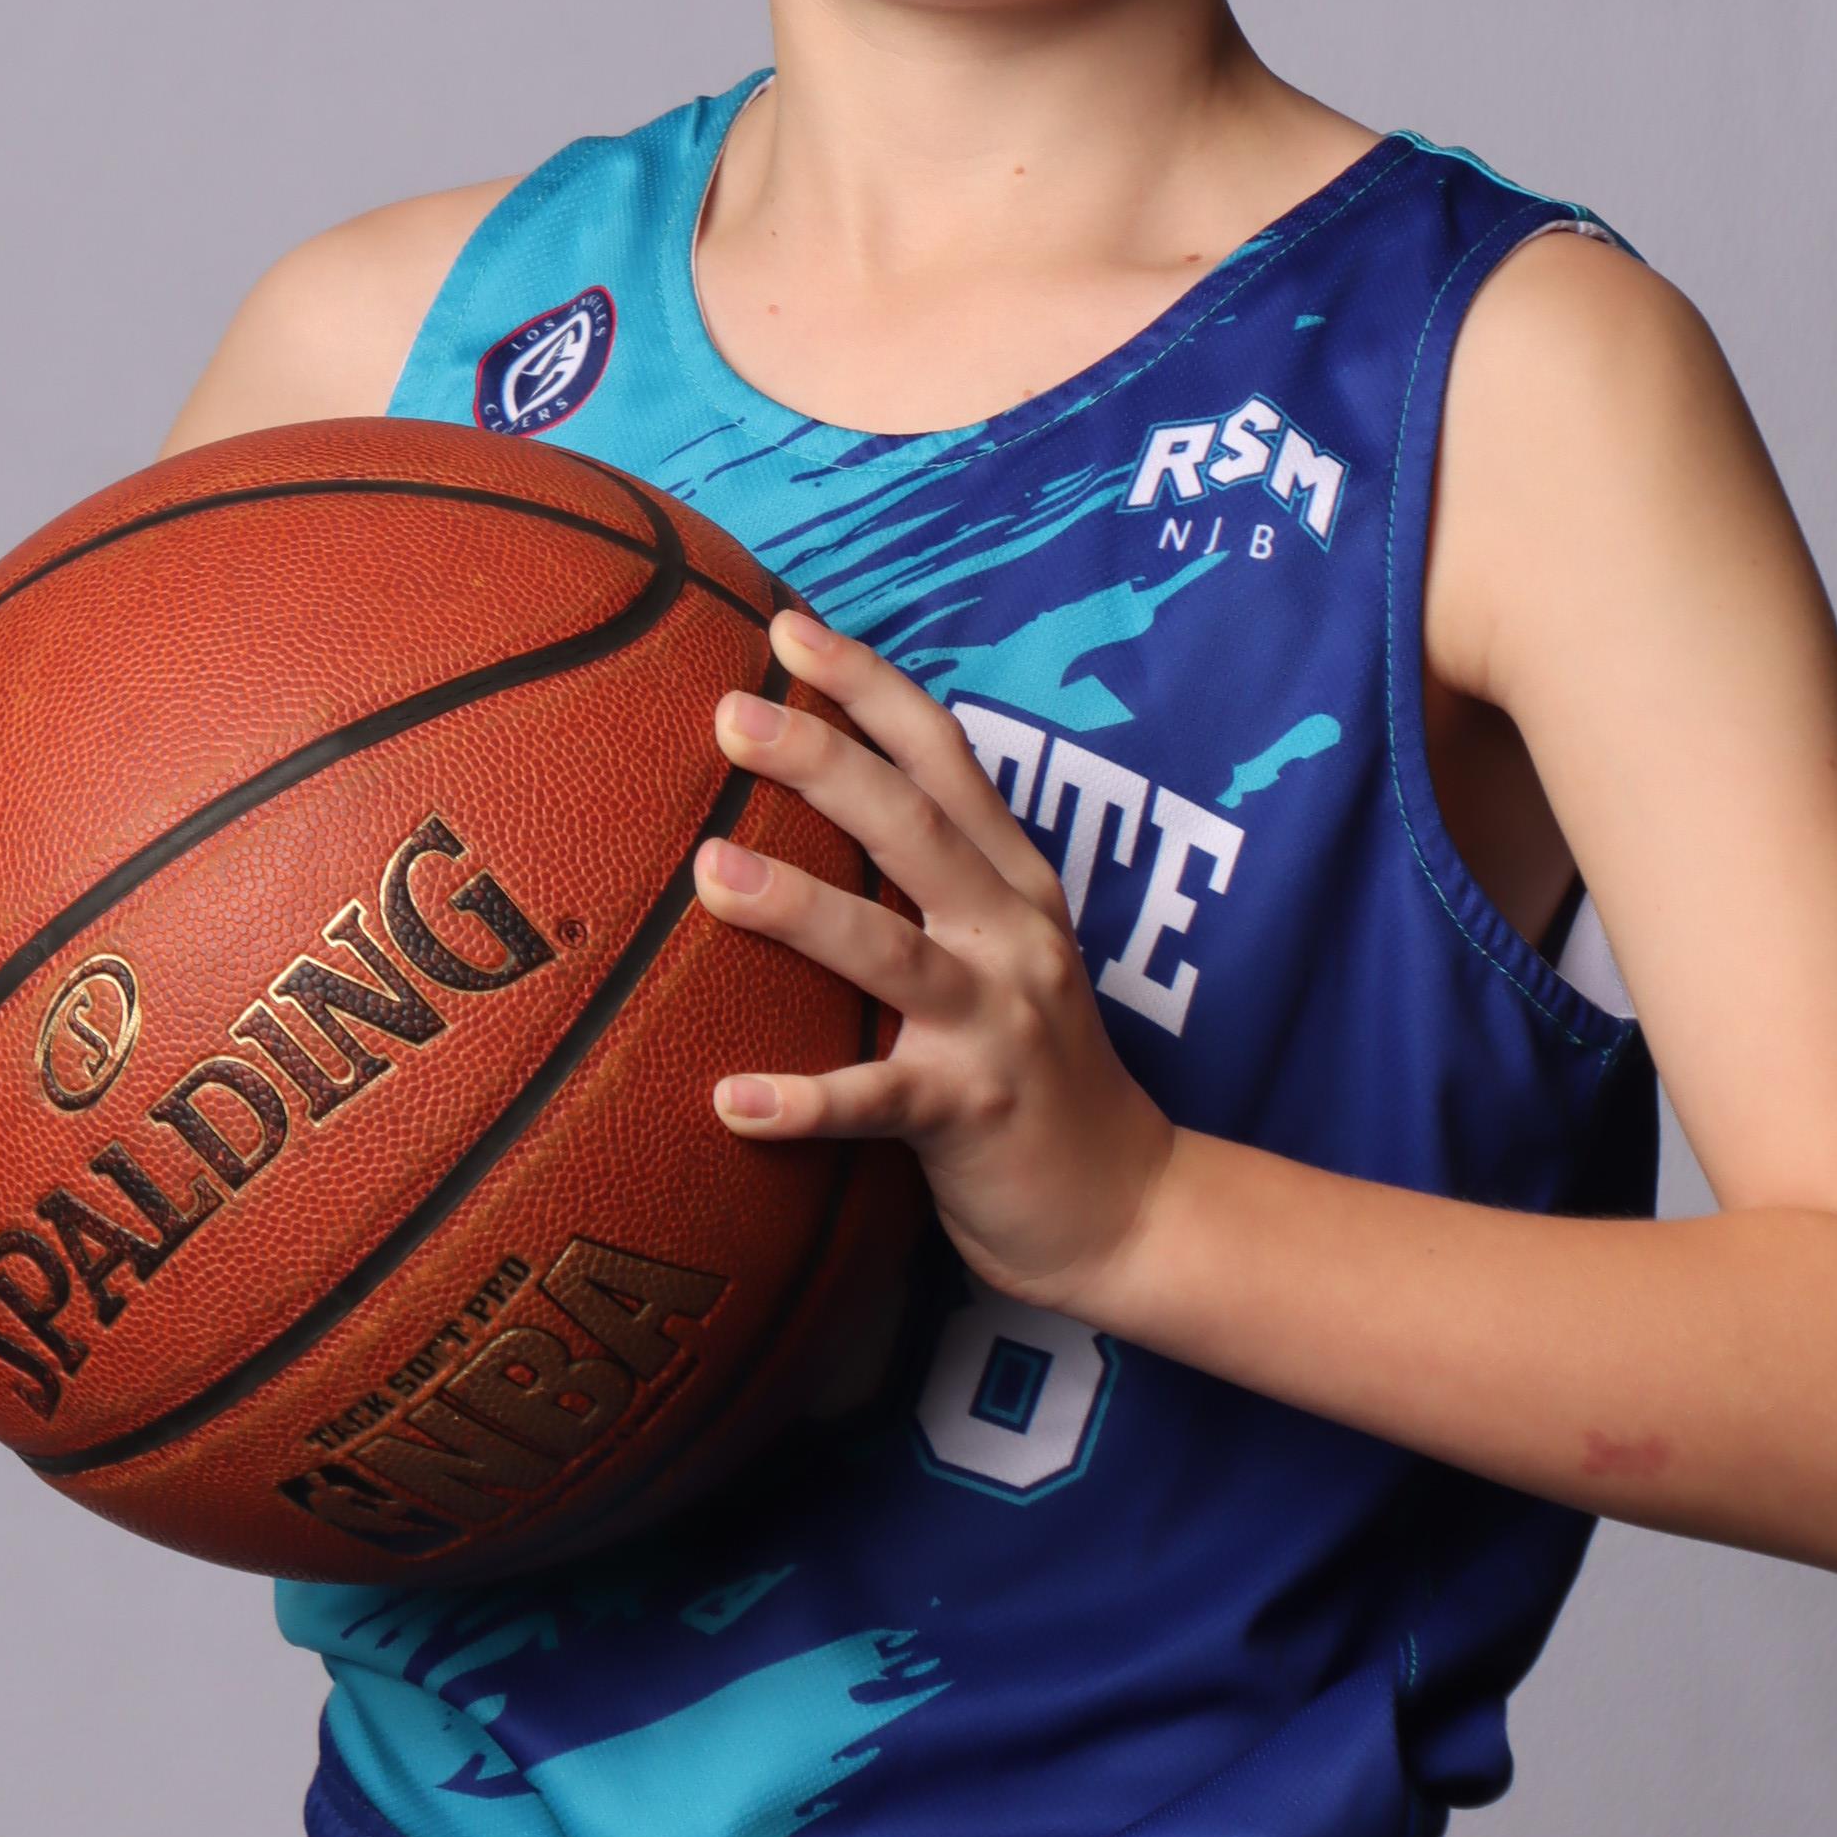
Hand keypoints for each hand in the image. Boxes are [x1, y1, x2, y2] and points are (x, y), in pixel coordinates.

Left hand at [696, 605, 1177, 1320]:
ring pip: (892, 950)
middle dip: (825, 760)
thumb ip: (928, 892)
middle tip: (730, 713)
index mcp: (1015, 885)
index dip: (871, 686)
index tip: (787, 629)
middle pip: (916, 825)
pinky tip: (730, 1102)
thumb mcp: (1001, 957)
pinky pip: (878, 1103)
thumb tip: (801, 822)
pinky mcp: (974, 1115)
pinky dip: (804, 1102)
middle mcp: (1013, 936)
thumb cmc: (1033, 1073)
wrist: (1128, 1206)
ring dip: (800, 906)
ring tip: (708, 872)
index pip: (945, 757)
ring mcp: (998, 1025)